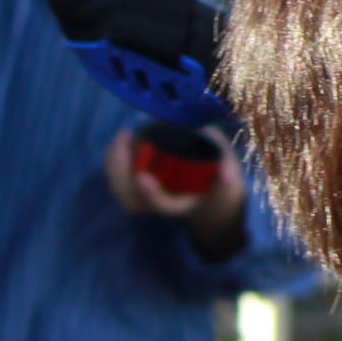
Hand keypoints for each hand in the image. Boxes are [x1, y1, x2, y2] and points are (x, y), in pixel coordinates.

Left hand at [105, 125, 248, 258]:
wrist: (210, 174)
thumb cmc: (217, 165)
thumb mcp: (226, 161)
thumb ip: (227, 167)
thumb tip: (227, 176)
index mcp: (182, 201)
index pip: (163, 205)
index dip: (152, 195)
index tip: (142, 178)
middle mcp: (160, 200)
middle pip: (132, 199)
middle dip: (122, 174)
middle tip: (126, 140)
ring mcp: (145, 192)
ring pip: (120, 188)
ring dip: (115, 164)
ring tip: (125, 135)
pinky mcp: (135, 179)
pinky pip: (117, 175)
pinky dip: (114, 158)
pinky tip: (123, 137)